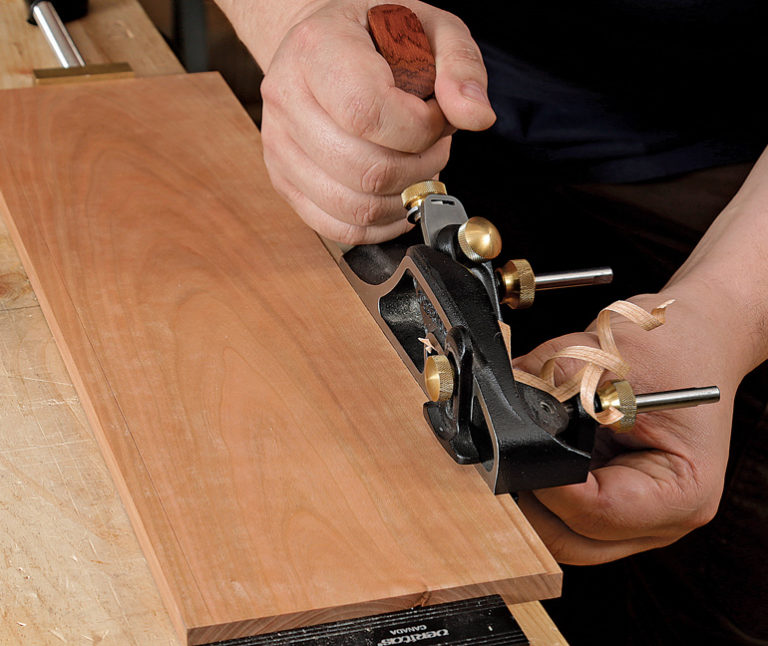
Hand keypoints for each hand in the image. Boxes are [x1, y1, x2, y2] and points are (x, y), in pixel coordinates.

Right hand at [253, 1, 495, 243]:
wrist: (322, 47)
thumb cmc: (376, 36)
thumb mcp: (430, 27)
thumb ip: (461, 66)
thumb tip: (476, 116)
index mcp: (316, 47)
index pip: (367, 112)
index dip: (418, 130)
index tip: (436, 119)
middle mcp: (287, 96)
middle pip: (364, 169)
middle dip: (418, 168)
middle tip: (433, 146)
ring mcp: (279, 144)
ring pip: (353, 206)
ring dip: (402, 199)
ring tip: (415, 167)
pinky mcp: (284, 180)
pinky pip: (337, 226)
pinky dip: (378, 225)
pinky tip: (396, 198)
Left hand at [513, 292, 741, 564]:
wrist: (694, 338)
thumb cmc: (674, 348)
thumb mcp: (617, 356)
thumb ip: (559, 381)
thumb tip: (505, 393)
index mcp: (683, 490)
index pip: (599, 512)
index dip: (549, 483)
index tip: (516, 449)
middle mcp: (661, 517)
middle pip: (572, 539)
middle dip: (529, 499)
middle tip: (500, 455)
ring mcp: (632, 515)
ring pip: (559, 533)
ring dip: (528, 496)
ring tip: (514, 449)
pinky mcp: (607, 499)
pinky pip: (557, 512)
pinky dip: (534, 486)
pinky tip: (528, 450)